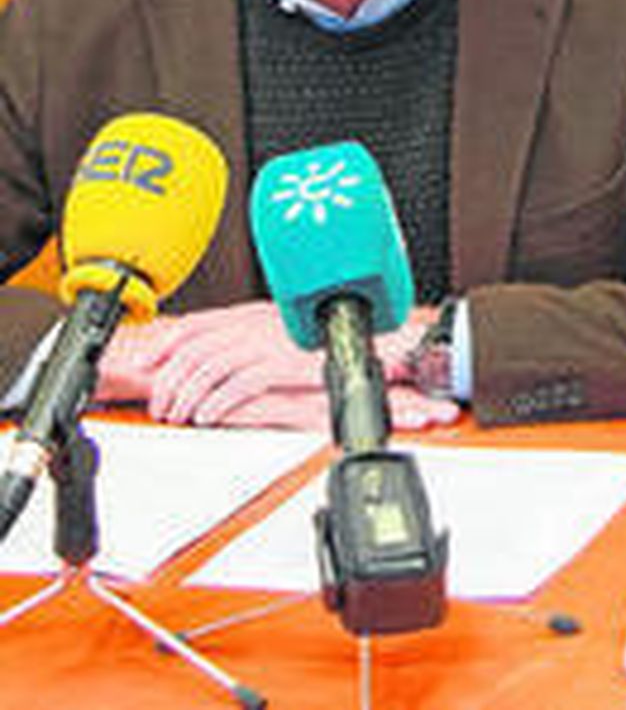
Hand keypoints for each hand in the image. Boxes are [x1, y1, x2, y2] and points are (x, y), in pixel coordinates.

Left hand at [97, 302, 458, 430]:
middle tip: (160, 404)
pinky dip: (215, 403)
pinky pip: (235, 385)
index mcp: (257, 311)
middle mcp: (257, 322)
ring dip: (186, 396)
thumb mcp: (292, 327)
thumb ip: (261, 334)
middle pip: (194, 349)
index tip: (147, 363)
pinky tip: (208, 417)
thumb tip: (233, 353)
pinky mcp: (281, 362)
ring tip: (180, 416)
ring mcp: (268, 341)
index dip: (167, 344)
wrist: (375, 335)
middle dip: (168, 379)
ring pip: (207, 368)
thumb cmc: (341, 331)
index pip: (199, 323)